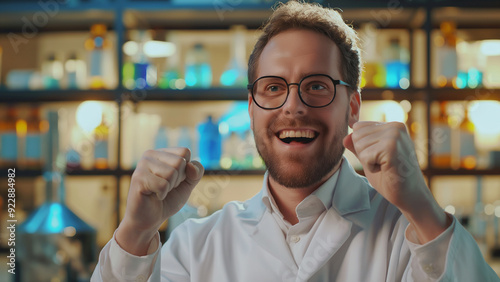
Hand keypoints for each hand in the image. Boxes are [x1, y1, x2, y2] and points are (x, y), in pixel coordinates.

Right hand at [117, 147, 203, 254]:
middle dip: (177, 180)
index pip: (185, 152)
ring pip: (171, 173)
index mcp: (162, 153)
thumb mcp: (188, 184)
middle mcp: (150, 155)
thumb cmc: (168, 200)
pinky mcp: (138, 178)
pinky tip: (153, 195)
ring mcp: (142, 165)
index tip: (174, 180)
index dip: (185, 171)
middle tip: (165, 188)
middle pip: (179, 161)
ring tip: (158, 191)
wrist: (150, 219)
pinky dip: (162, 194)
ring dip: (169, 188)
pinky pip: (163, 185)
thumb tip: (190, 166)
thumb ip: (196, 171)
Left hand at [343, 121, 448, 242]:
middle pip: (356, 135)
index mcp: (392, 126)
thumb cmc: (391, 177)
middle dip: (364, 154)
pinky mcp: (391, 147)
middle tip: (383, 164)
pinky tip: (386, 170)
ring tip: (385, 166)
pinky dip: (371, 167)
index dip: (363, 147)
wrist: (410, 195)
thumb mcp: (370, 158)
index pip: (358, 127)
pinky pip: (365, 155)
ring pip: (359, 145)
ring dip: (368, 161)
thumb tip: (345, 137)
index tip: (381, 157)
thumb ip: (358, 146)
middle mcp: (395, 126)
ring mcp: (394, 135)